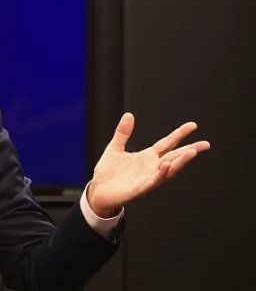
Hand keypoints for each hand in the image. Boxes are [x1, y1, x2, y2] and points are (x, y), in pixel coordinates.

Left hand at [87, 113, 210, 216]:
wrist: (98, 190)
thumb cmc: (108, 172)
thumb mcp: (115, 147)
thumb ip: (123, 133)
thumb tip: (129, 115)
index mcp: (147, 157)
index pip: (167, 143)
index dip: (179, 134)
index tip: (193, 126)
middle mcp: (151, 167)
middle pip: (174, 156)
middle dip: (190, 150)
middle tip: (206, 144)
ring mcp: (148, 177)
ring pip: (169, 169)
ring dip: (180, 161)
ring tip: (192, 152)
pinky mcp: (140, 188)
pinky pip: (154, 180)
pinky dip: (161, 173)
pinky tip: (166, 165)